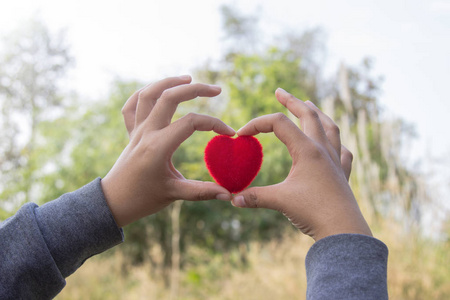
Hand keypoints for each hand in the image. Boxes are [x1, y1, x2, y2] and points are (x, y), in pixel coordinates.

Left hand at [101, 76, 234, 226]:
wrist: (113, 202)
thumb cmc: (143, 199)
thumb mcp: (174, 194)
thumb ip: (203, 191)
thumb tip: (230, 195)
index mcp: (158, 146)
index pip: (190, 122)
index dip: (214, 124)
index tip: (229, 134)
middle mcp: (146, 132)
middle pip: (169, 97)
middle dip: (195, 89)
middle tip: (216, 90)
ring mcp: (136, 130)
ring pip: (148, 94)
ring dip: (168, 82)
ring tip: (188, 79)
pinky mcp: (130, 133)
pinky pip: (132, 105)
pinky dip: (144, 93)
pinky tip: (158, 90)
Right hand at [232, 88, 371, 240]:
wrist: (343, 230)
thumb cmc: (313, 211)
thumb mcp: (280, 201)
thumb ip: (254, 197)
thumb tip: (231, 199)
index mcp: (307, 150)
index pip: (279, 124)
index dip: (257, 125)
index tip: (241, 136)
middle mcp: (323, 150)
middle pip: (308, 115)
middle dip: (292, 101)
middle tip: (280, 92)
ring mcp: (335, 160)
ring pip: (329, 127)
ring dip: (317, 113)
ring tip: (309, 105)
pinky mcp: (343, 174)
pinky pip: (342, 151)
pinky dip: (336, 142)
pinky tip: (333, 143)